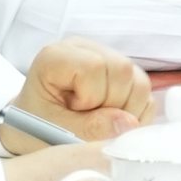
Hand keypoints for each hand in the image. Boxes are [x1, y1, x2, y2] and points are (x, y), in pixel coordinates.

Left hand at [15, 41, 149, 135]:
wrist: (36, 127)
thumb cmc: (36, 128)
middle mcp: (84, 49)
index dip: (93, 97)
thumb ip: (90, 128)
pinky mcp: (120, 70)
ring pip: (140, 81)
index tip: (75, 112)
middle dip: (114, 106)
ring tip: (100, 122)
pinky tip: (112, 119)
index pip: (94, 66)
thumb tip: (130, 123)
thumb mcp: (54, 131)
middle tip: (90, 121)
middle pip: (123, 70)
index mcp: (58, 56)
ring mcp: (106, 56)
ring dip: (128, 111)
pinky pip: (144, 89)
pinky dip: (135, 111)